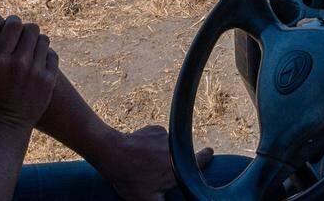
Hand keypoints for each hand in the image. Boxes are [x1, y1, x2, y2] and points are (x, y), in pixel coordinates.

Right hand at [0, 15, 58, 129]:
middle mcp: (18, 63)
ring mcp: (35, 72)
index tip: (11, 26)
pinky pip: (52, 55)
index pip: (14, 25)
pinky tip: (38, 60)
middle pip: (31, 29)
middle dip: (26, 30)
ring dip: (37, 42)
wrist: (7, 127)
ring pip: (43, 40)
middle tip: (22, 37)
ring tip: (30, 48)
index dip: (13, 22)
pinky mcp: (48, 80)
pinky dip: (46, 55)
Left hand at [98, 125, 212, 200]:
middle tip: (156, 170)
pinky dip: (152, 143)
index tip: (209, 154)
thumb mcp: (148, 199)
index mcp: (178, 167)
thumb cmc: (132, 179)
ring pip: (167, 146)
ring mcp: (166, 137)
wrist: (114, 153)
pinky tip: (140, 151)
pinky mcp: (155, 129)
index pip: (202, 159)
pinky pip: (157, 137)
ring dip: (160, 153)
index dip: (205, 158)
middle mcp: (176, 149)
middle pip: (180, 155)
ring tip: (144, 162)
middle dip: (171, 162)